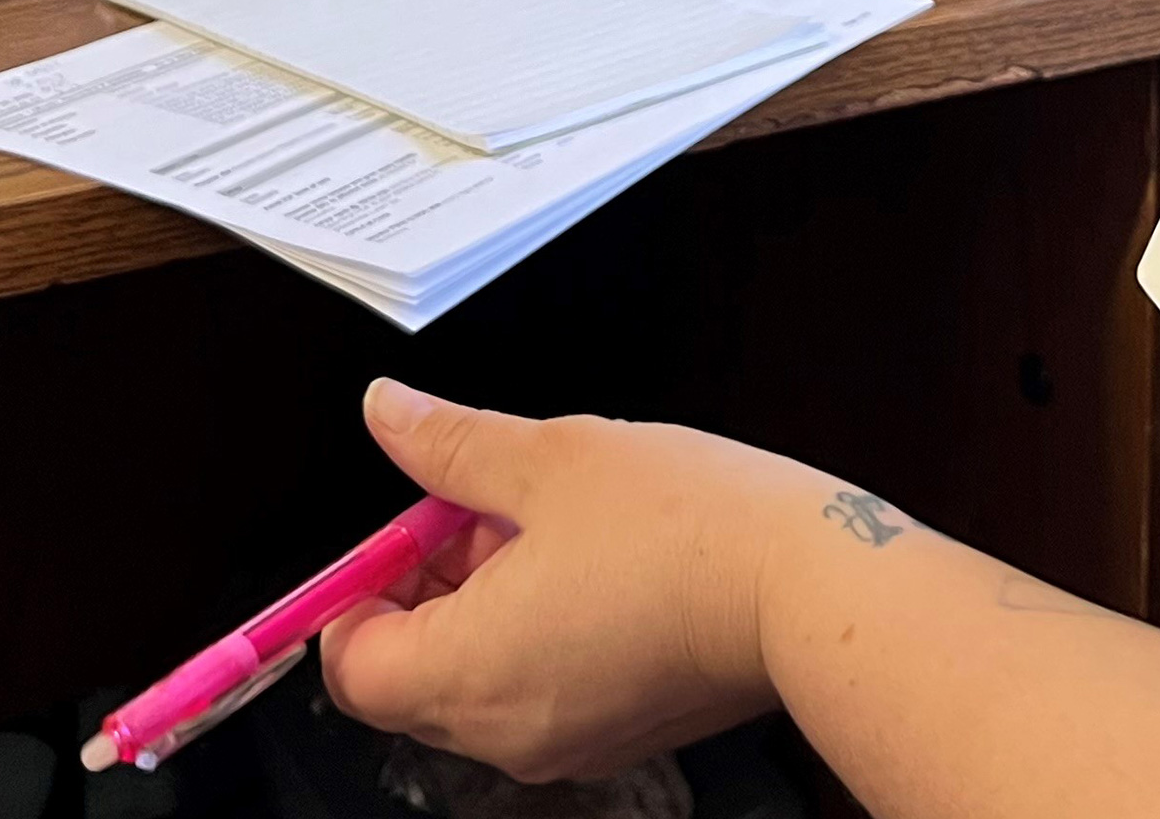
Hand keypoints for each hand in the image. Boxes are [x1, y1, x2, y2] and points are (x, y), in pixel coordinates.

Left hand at [320, 381, 818, 783]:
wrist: (808, 587)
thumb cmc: (688, 529)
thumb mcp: (546, 457)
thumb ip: (449, 444)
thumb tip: (389, 415)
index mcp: (468, 672)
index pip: (351, 664)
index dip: (358, 588)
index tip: (399, 528)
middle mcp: (505, 731)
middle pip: (408, 676)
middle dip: (425, 587)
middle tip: (476, 506)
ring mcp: (564, 744)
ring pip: (475, 682)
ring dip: (482, 606)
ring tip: (544, 525)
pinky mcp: (616, 736)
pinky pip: (536, 693)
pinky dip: (535, 635)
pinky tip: (588, 565)